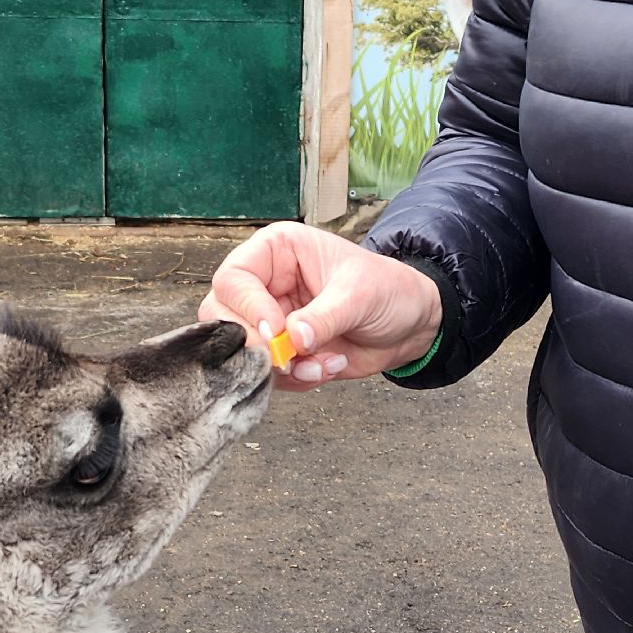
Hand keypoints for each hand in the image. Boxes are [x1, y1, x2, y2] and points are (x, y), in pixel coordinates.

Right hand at [200, 222, 441, 389]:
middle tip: (287, 359)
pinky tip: (327, 367)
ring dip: (283, 368)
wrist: (411, 324)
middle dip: (256, 345)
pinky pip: (268, 375)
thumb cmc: (387, 290)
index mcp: (276, 251)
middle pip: (221, 317)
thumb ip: (323, 317)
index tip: (278, 333)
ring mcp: (270, 320)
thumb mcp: (359, 295)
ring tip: (324, 363)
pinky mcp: (282, 352)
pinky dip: (297, 380)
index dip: (248, 309)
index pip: (233, 279)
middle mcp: (264, 284)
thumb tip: (292, 339)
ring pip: (242, 352)